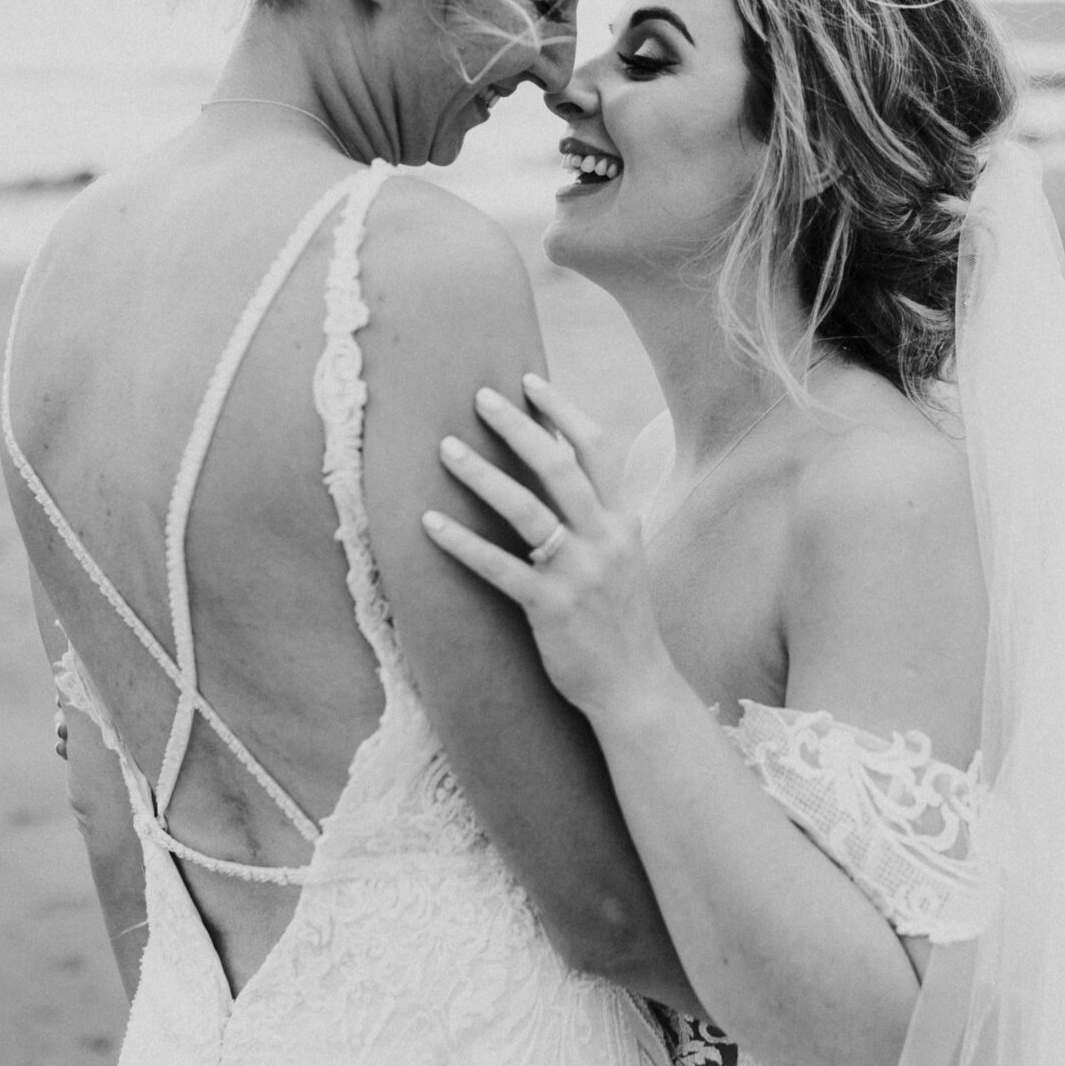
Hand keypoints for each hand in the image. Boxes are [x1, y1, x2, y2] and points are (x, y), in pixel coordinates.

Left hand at [421, 374, 681, 725]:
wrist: (634, 686)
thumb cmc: (619, 622)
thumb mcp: (622, 558)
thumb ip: (597, 519)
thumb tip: (560, 479)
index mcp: (622, 521)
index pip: (597, 448)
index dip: (562, 410)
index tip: (529, 380)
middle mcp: (604, 538)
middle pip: (560, 466)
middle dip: (518, 426)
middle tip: (480, 397)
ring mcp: (579, 573)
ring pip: (527, 510)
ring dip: (483, 474)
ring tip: (447, 448)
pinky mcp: (550, 607)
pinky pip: (499, 567)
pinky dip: (462, 543)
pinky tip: (430, 523)